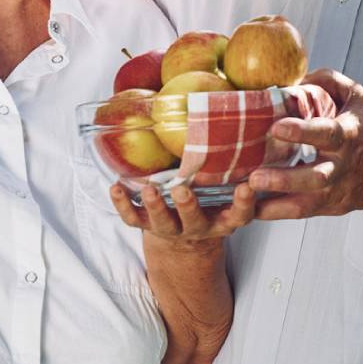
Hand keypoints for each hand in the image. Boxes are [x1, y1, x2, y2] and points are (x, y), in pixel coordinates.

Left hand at [110, 180, 253, 248]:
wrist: (187, 240)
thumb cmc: (209, 203)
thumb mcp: (224, 191)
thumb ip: (228, 169)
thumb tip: (231, 123)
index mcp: (223, 219)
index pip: (239, 214)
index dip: (244, 203)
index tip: (246, 187)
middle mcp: (199, 227)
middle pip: (195, 221)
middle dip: (188, 206)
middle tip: (182, 191)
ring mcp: (173, 230)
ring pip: (163, 223)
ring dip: (155, 206)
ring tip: (149, 190)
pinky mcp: (149, 228)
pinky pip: (133, 219)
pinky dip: (123, 204)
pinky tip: (115, 187)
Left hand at [244, 68, 362, 219]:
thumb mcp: (358, 94)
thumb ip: (326, 81)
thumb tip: (293, 79)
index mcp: (350, 134)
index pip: (326, 133)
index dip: (302, 131)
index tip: (277, 127)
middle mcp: (344, 166)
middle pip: (315, 178)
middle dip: (284, 179)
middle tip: (255, 177)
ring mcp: (339, 190)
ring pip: (308, 202)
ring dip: (276, 201)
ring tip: (248, 196)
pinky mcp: (333, 206)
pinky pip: (303, 213)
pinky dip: (278, 213)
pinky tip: (252, 209)